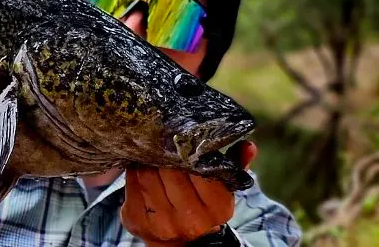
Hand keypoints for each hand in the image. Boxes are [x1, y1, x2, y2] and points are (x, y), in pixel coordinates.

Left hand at [120, 141, 256, 245]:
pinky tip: (140, 171)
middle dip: (163, 153)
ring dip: (146, 162)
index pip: (198, 168)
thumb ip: (234, 164)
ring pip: (147, 174)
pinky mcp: (137, 222)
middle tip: (160, 141)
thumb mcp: (221, 187)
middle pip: (169, 170)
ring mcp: (163, 224)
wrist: (181, 240)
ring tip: (150, 155)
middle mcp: (191, 220)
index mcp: (218, 207)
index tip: (181, 140)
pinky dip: (133, 174)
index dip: (186, 151)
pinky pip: (130, 185)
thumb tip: (249, 146)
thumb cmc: (200, 203)